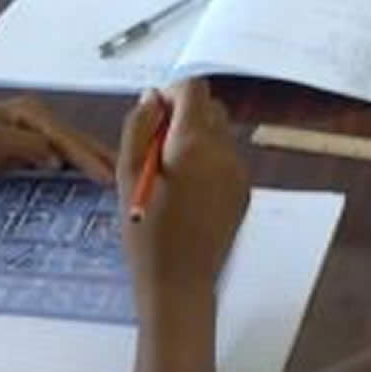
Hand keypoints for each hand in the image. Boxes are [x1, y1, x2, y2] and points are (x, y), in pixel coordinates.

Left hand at [0, 98, 114, 182]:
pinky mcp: (20, 144)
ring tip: (117, 179)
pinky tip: (85, 177)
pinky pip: (57, 155)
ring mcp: (29, 130)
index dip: (93, 161)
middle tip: (132, 178)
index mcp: (32, 114)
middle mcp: (35, 118)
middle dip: (104, 158)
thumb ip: (27, 148)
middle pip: (78, 140)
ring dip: (92, 162)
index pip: (71, 141)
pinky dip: (74, 165)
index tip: (114, 179)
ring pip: (71, 148)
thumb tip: (58, 158)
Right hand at [117, 80, 250, 307]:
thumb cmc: (146, 232)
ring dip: (196, 139)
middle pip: (210, 108)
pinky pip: (226, 160)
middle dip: (184, 116)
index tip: (152, 119)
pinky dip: (208, 162)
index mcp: (194, 143)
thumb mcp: (126, 174)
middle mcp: (224, 152)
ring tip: (170, 174)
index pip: (193, 89)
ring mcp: (239, 172)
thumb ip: (138, 127)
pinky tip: (188, 193)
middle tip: (156, 147)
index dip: (170, 95)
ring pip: (220, 134)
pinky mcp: (244, 192)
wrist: (180, 282)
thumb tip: (152, 98)